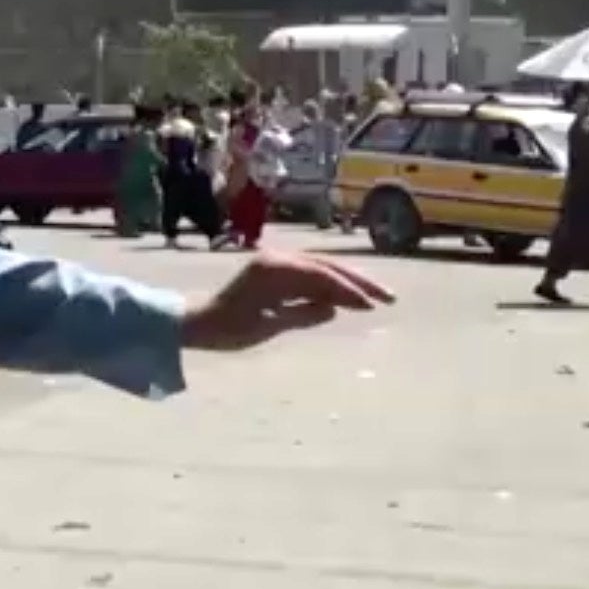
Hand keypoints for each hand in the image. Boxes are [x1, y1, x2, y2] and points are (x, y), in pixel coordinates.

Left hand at [181, 250, 391, 351]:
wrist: (199, 323)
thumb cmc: (229, 328)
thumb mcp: (267, 326)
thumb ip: (301, 315)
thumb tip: (333, 308)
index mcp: (274, 269)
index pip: (321, 275)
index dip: (348, 290)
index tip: (371, 306)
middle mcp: (277, 260)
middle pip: (327, 267)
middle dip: (359, 282)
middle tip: (389, 299)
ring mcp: (276, 265)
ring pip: (322, 271)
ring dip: (349, 284)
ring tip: (377, 301)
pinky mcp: (276, 274)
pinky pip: (311, 278)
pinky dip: (331, 288)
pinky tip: (348, 302)